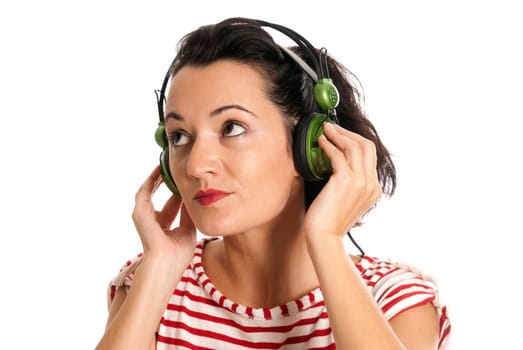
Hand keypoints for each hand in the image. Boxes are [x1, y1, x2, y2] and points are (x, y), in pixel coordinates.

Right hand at [132, 166, 196, 265]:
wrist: (166, 264)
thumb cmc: (177, 254)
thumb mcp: (188, 229)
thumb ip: (189, 213)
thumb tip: (195, 197)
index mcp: (164, 225)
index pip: (174, 202)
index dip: (182, 190)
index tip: (191, 178)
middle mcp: (153, 218)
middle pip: (163, 194)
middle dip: (171, 179)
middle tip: (180, 165)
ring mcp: (144, 215)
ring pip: (152, 188)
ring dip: (160, 175)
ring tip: (169, 162)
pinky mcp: (139, 212)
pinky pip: (145, 189)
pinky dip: (153, 178)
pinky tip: (161, 169)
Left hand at [304, 123, 381, 239]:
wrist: (325, 237)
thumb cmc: (329, 220)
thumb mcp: (346, 199)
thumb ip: (349, 183)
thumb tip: (337, 162)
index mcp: (374, 189)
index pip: (370, 155)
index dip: (355, 140)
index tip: (341, 135)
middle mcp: (371, 184)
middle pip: (367, 146)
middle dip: (349, 133)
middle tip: (333, 128)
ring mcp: (361, 182)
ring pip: (355, 147)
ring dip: (339, 135)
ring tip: (325, 130)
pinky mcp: (346, 181)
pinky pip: (339, 155)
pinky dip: (329, 145)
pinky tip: (321, 142)